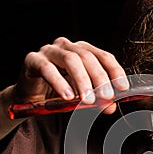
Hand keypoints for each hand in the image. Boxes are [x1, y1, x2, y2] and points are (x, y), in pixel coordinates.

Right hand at [14, 37, 128, 113]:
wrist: (30, 98)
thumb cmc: (58, 93)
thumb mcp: (81, 98)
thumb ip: (97, 100)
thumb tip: (112, 106)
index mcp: (83, 51)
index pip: (104, 56)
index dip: (115, 71)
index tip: (123, 88)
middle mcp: (67, 47)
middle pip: (88, 57)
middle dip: (99, 78)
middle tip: (106, 97)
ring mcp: (49, 51)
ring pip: (70, 59)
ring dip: (82, 80)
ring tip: (87, 99)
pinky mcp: (33, 60)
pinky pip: (48, 69)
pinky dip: (59, 83)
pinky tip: (67, 96)